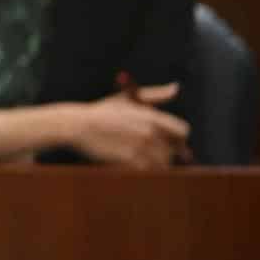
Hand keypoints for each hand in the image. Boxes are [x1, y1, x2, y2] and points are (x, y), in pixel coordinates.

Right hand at [70, 83, 191, 168]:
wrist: (77, 126)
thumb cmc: (102, 111)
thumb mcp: (128, 98)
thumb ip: (155, 94)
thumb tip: (176, 87)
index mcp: (151, 116)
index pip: (183, 131)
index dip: (178, 138)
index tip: (169, 141)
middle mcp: (150, 131)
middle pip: (175, 150)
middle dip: (166, 152)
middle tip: (149, 150)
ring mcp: (141, 147)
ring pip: (164, 163)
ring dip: (156, 163)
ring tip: (140, 157)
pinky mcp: (130, 161)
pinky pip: (150, 172)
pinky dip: (145, 171)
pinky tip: (133, 164)